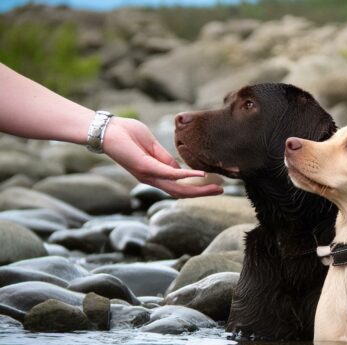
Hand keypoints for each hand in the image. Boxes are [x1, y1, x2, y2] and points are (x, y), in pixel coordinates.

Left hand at [102, 117, 222, 197]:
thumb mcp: (152, 146)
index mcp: (154, 174)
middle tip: (221, 191)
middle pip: (181, 192)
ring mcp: (148, 174)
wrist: (106, 129)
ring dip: (198, 189)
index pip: (178, 186)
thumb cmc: (126, 134)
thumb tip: (181, 170)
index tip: (215, 183)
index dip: (197, 187)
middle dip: (202, 193)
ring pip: (178, 188)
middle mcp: (152, 178)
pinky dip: (186, 175)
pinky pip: (169, 174)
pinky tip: (200, 175)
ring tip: (216, 187)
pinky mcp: (145, 167)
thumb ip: (165, 158)